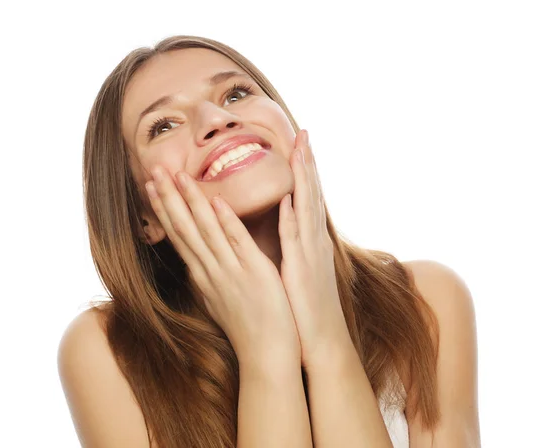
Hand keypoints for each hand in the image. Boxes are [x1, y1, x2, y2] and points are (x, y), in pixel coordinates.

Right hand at [145, 165, 300, 366]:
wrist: (266, 354)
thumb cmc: (246, 327)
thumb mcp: (219, 298)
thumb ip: (208, 276)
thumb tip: (197, 263)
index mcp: (203, 274)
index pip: (178, 235)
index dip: (164, 208)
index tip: (150, 185)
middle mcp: (210, 270)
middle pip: (183, 228)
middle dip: (167, 197)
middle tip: (152, 170)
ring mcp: (230, 270)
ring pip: (204, 230)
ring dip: (189, 201)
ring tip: (176, 176)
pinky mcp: (254, 272)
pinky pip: (237, 243)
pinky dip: (225, 222)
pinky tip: (215, 201)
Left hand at [278, 130, 348, 368]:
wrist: (323, 340)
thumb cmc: (307, 306)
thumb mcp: (302, 268)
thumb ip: (296, 242)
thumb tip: (285, 217)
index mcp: (312, 241)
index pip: (309, 197)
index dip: (306, 170)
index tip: (300, 144)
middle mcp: (314, 242)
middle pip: (312, 195)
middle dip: (308, 163)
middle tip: (304, 133)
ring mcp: (311, 254)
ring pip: (307, 209)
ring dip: (304, 180)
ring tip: (300, 151)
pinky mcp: (302, 270)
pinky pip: (295, 240)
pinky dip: (292, 218)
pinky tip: (288, 199)